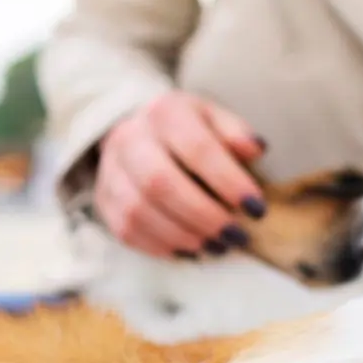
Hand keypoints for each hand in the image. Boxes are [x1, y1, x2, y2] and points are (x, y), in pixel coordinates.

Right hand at [94, 91, 267, 257]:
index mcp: (166, 113)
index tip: (257, 208)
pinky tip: (191, 250)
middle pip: (160, 183)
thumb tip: (256, 150)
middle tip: (237, 236)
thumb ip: (237, 133)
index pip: (197, 147)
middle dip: (204, 216)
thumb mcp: (217, 120)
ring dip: (184, 236)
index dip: (229, 181)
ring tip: (218, 246)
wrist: (141, 132)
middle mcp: (131, 138)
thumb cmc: (191, 130)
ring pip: (140, 211)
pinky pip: (127, 230)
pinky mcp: (104, 200)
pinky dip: (162, 246)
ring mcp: (112, 170)